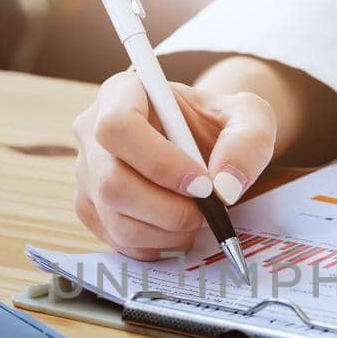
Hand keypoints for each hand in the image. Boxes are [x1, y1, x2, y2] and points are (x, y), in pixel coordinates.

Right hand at [72, 71, 275, 259]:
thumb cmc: (218, 124)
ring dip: (168, 230)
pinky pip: (119, 241)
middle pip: (112, 182)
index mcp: (122, 93)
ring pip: (116, 218)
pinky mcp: (93, 210)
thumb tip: (225, 188)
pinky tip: (180, 227)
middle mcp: (92, 132)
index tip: (202, 182)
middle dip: (168, 208)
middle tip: (207, 209)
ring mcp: (88, 174)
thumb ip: (248, 141)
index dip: (160, 162)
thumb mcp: (249, 117)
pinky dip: (158, 244)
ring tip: (197, 217)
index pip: (118, 126)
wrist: (206, 145)